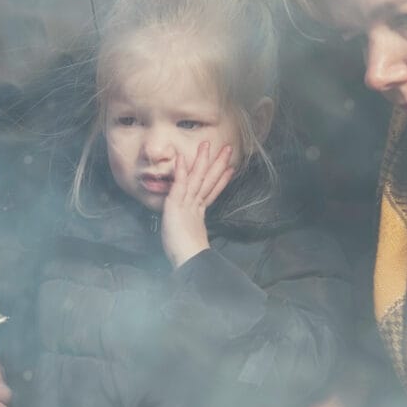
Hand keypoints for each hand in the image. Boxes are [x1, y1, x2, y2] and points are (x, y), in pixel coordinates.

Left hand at [161, 141, 233, 267]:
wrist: (189, 261)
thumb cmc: (187, 254)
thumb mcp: (190, 238)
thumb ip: (194, 229)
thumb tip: (198, 230)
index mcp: (199, 214)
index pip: (210, 192)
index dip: (220, 179)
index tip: (230, 169)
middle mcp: (195, 206)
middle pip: (208, 180)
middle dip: (218, 164)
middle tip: (228, 149)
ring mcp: (187, 204)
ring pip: (196, 178)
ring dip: (202, 161)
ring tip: (207, 145)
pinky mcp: (176, 206)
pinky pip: (179, 185)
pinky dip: (181, 172)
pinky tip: (182, 159)